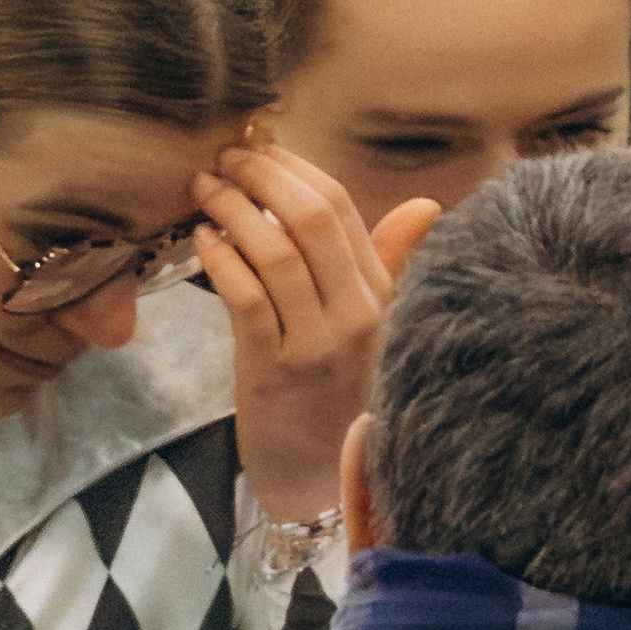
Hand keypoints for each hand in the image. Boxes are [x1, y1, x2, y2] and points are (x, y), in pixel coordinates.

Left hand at [191, 145, 442, 524]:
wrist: (318, 480)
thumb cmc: (336, 396)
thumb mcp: (373, 328)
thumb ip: (390, 262)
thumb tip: (426, 205)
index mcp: (382, 296)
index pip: (343, 209)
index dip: (296, 168)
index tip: (259, 149)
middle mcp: (358, 315)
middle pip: (312, 218)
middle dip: (262, 174)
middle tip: (225, 158)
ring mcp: (318, 344)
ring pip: (276, 251)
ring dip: (233, 208)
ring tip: (204, 190)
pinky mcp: (276, 369)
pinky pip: (247, 295)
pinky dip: (221, 257)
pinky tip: (204, 238)